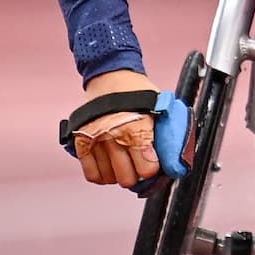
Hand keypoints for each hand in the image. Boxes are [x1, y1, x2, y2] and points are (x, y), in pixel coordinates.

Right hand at [72, 69, 163, 189]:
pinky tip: (109, 165)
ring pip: (109, 178)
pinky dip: (101, 174)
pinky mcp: (81, 141)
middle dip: (136, 174)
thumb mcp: (159, 109)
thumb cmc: (137, 92)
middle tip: (137, 163)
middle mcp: (114, 136)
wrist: (111, 75)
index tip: (152, 162)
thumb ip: (166, 135)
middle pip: (127, 178)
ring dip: (118, 173)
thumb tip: (173, 162)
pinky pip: (91, 174)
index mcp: (137, 128)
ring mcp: (96, 139)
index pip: (147, 169)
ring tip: (123, 161)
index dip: (152, 168)